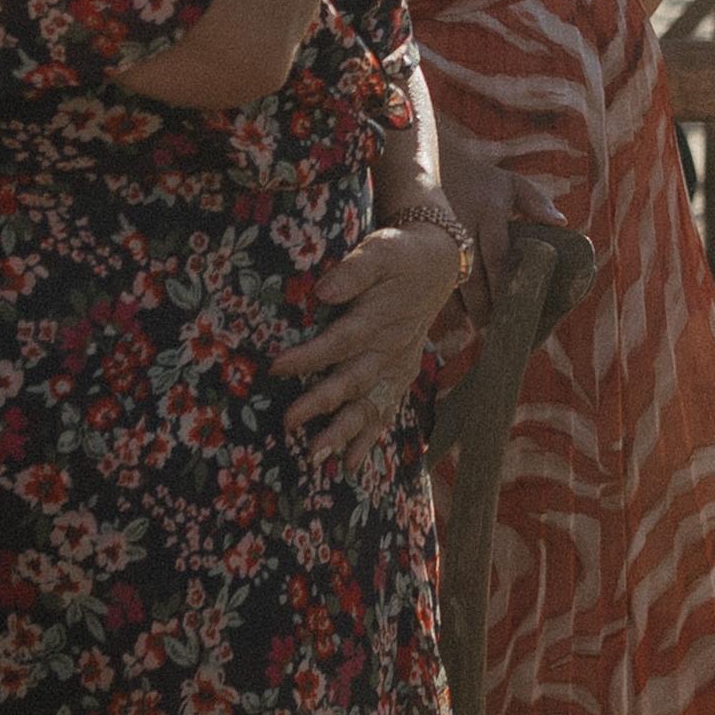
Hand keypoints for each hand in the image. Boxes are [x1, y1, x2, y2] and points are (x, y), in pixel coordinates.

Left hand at [274, 222, 468, 463]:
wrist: (437, 267)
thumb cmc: (399, 257)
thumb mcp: (381, 250)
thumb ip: (355, 270)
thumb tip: (324, 289)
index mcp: (378, 318)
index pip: (340, 340)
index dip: (310, 356)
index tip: (277, 367)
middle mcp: (388, 349)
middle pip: (352, 380)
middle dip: (321, 403)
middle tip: (289, 423)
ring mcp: (395, 367)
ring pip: (369, 404)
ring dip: (344, 432)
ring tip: (317, 456)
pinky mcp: (399, 377)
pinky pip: (384, 411)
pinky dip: (369, 438)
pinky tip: (349, 464)